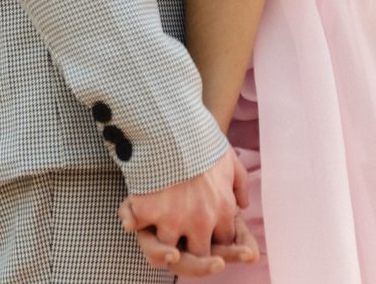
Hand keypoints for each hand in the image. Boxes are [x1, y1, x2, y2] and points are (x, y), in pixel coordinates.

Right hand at [120, 149, 257, 273]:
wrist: (173, 119)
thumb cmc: (201, 136)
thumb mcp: (229, 158)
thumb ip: (240, 184)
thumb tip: (243, 205)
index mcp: (224, 209)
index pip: (225, 240)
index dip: (215, 238)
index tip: (207, 232)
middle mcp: (201, 220)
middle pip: (200, 255)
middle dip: (194, 252)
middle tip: (184, 244)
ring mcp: (174, 219)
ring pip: (170, 250)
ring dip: (164, 242)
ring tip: (161, 234)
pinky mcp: (148, 212)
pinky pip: (138, 228)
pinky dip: (132, 222)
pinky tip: (132, 219)